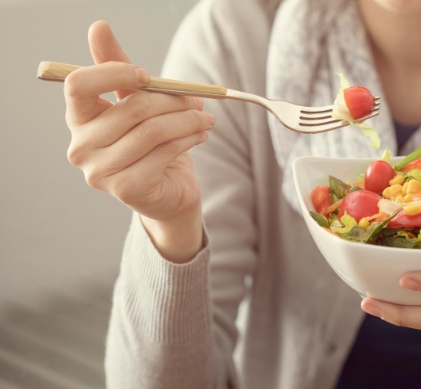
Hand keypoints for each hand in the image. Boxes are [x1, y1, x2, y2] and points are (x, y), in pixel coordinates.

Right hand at [64, 21, 212, 261]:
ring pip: (151, 131)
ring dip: (186, 120)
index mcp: (78, 119)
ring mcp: (101, 172)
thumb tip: (98, 27)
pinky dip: (188, 139)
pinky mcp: (126, 189)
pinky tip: (200, 135)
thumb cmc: (151, 143)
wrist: (168, 192)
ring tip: (205, 118)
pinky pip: (164, 152)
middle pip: (130, 108)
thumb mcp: (136, 102)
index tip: (145, 74)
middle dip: (171, 100)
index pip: (78, 85)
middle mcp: (81, 147)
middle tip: (197, 100)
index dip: (113, 73)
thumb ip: (118, 68)